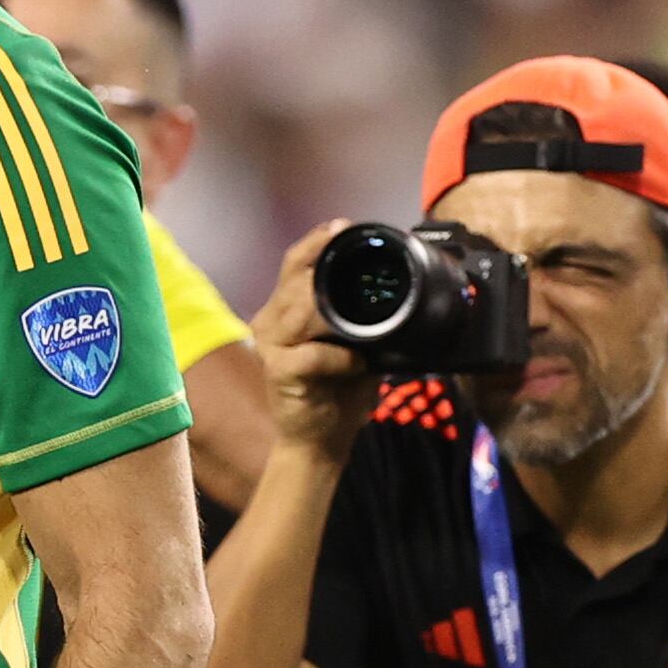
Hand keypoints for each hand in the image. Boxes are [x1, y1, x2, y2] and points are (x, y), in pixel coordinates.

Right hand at [248, 220, 374, 458]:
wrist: (320, 440)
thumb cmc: (338, 391)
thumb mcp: (354, 343)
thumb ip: (360, 315)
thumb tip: (397, 287)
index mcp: (284, 311)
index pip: (293, 264)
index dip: (315, 242)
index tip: (342, 226)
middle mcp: (270, 323)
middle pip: (295, 279)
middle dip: (327, 267)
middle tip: (361, 263)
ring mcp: (271, 346)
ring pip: (302, 309)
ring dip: (337, 312)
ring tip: (364, 322)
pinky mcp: (279, 372)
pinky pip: (313, 353)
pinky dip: (342, 356)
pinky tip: (359, 362)